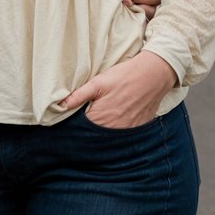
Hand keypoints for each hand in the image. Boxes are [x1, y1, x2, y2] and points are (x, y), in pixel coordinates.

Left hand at [59, 50, 176, 128]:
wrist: (153, 75)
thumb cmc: (123, 77)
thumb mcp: (98, 82)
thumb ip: (79, 95)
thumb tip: (60, 105)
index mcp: (100, 118)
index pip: (82, 132)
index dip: (76, 129)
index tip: (71, 127)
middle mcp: (113, 128)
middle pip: (95, 138)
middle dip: (88, 135)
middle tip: (83, 129)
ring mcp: (126, 130)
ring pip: (109, 139)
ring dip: (103, 135)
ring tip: (100, 125)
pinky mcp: (137, 129)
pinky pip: (124, 137)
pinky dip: (117, 134)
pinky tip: (114, 125)